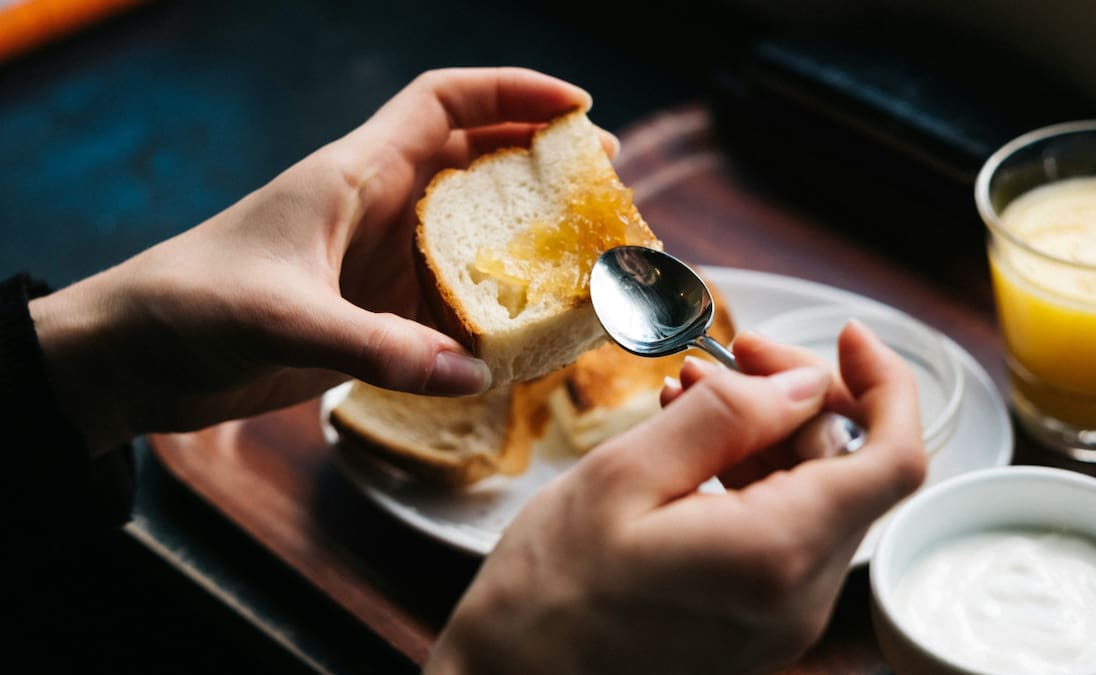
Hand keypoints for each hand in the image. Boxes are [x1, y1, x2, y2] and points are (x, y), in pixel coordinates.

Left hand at [30, 68, 612, 453]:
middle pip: (475, 160)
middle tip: (603, 181)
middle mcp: (377, 208)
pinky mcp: (373, 313)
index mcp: (356, 174)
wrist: (137, 355)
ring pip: (470, 232)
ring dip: (524, 237)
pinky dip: (492, 307)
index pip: (445, 101)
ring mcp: (378, 261)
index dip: (514, 90)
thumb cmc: (194, 305)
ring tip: (585, 253)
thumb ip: (380, 348)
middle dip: (540, 161)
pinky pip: (449, 299)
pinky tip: (527, 329)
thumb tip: (474, 371)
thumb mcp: (286, 318)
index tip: (579, 106)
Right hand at [426, 324, 926, 674]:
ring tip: (687, 397)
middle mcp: (800, 598)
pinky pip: (783, 534)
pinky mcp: (759, 625)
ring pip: (815, 499)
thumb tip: (804, 383)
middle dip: (798, 400)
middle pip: (849, 471)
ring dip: (766, 437)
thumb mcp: (625, 475)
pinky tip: (691, 450)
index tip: (848, 337)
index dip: (886, 385)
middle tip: (728, 357)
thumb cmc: (550, 587)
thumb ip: (726, 419)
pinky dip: (751, 480)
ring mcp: (783, 619)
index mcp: (775, 554)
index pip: (894, 461)